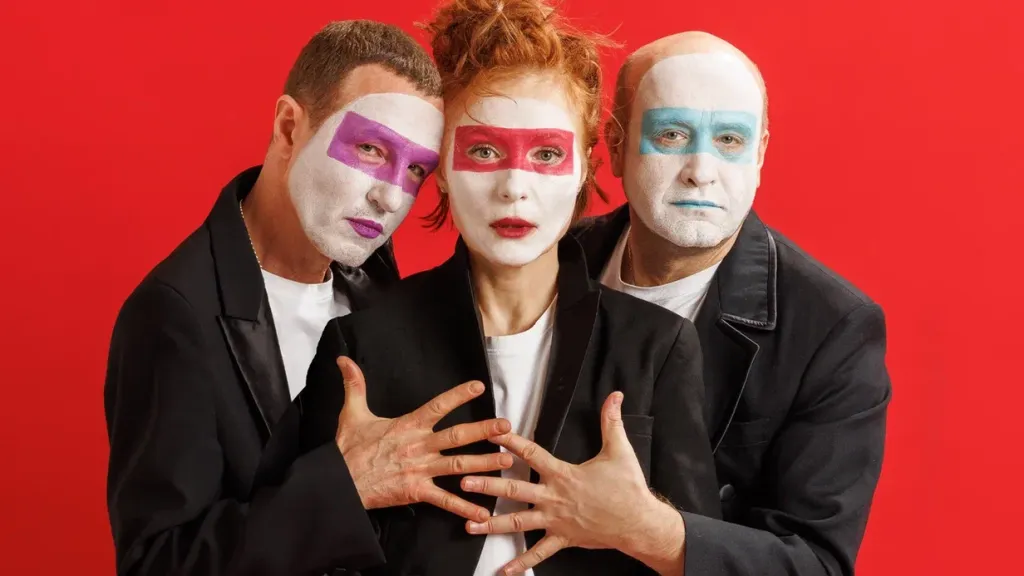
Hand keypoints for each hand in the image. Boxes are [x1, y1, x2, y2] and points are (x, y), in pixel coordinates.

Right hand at [335, 356, 512, 522]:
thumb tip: (343, 360)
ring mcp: (420, 470)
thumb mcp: (352, 413)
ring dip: (484, 464)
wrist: (339, 484)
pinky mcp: (417, 491)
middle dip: (483, 430)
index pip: (437, 406)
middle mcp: (418, 446)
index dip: (458, 395)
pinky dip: (464, 506)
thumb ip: (354, 385)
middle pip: (457, 436)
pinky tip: (482, 511)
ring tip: (507, 460)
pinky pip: (444, 500)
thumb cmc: (348, 449)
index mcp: (407, 426)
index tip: (478, 386)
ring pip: (458, 465)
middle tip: (507, 426)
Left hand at [460, 392, 685, 574]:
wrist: (639, 523)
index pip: (531, 454)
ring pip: (518, 523)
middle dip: (487, 486)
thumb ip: (612, 421)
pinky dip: (521, 562)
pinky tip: (504, 571)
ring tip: (469, 524)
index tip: (491, 433)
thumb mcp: (620, 450)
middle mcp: (554, 498)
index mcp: (563, 474)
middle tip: (463, 481)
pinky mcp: (563, 539)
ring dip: (492, 524)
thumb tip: (616, 395)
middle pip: (514, 491)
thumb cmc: (628, 487)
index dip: (510, 442)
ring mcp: (556, 521)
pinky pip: (539, 553)